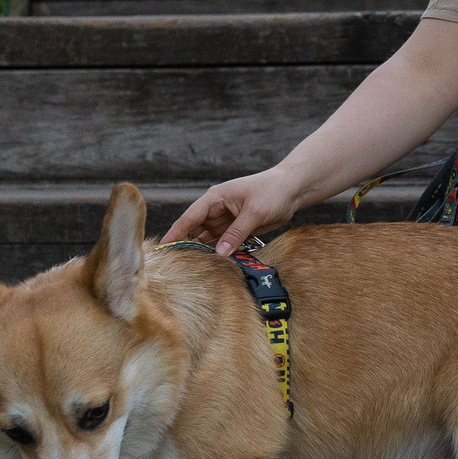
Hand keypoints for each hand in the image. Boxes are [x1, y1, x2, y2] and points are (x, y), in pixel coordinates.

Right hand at [160, 166, 308, 254]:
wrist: (293, 190)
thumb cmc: (272, 191)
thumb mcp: (254, 212)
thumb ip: (236, 233)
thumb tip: (219, 253)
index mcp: (215, 198)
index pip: (190, 217)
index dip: (176, 232)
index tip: (164, 248)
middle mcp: (216, 209)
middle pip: (195, 230)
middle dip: (186, 245)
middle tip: (176, 265)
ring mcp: (226, 220)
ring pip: (207, 239)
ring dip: (202, 252)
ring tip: (191, 269)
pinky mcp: (236, 229)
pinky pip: (222, 243)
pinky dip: (217, 253)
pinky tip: (212, 265)